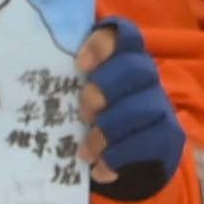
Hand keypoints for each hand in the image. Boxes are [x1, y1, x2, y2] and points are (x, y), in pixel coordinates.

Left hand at [79, 19, 180, 193]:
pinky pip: (146, 144)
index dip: (102, 44)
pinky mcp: (169, 135)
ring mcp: (162, 104)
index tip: (79, 65)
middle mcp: (147, 76)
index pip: (124, 34)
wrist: (136, 159)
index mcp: (125, 57)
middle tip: (83, 114)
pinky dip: (117, 158)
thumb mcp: (86, 94)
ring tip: (85, 152)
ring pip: (139, 109)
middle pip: (134, 68)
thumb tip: (34, 77)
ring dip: (105, 133)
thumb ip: (72, 79)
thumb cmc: (101, 117)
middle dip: (102, 91)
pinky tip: (100, 169)